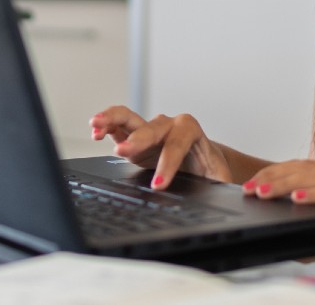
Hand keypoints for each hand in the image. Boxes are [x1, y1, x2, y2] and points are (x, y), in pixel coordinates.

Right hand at [89, 106, 231, 189]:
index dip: (168, 164)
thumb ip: (218, 185)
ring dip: (112, 119)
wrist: (205, 161)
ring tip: (95, 124)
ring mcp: (150, 129)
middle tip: (123, 152)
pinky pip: (118, 125)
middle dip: (138, 141)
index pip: (178, 145)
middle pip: (151, 128)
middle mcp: (168, 124)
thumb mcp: (219, 179)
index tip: (159, 184)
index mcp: (191, 130)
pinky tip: (95, 131)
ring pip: (129, 117)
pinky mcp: (134, 136)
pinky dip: (106, 126)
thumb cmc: (211, 169)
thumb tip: (220, 197)